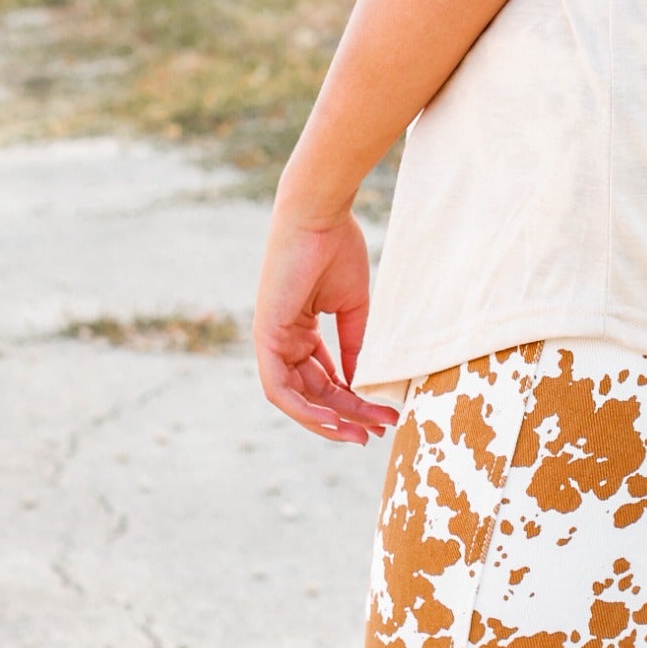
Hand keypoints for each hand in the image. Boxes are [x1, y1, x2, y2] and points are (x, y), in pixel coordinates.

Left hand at [253, 206, 399, 444]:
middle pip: (313, 392)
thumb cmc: (336, 248)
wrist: (318, 215)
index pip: (324, 377)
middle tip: (378, 431)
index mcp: (300, 329)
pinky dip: (304, 409)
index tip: (381, 412)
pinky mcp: (265, 337)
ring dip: (330, 419)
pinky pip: (279, 387)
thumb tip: (363, 383)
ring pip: (296, 398)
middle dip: (346, 415)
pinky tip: (333, 422)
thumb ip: (355, 345)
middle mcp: (282, 339)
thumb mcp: (353, 306)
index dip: (352, 399)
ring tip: (363, 432)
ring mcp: (271, 339)